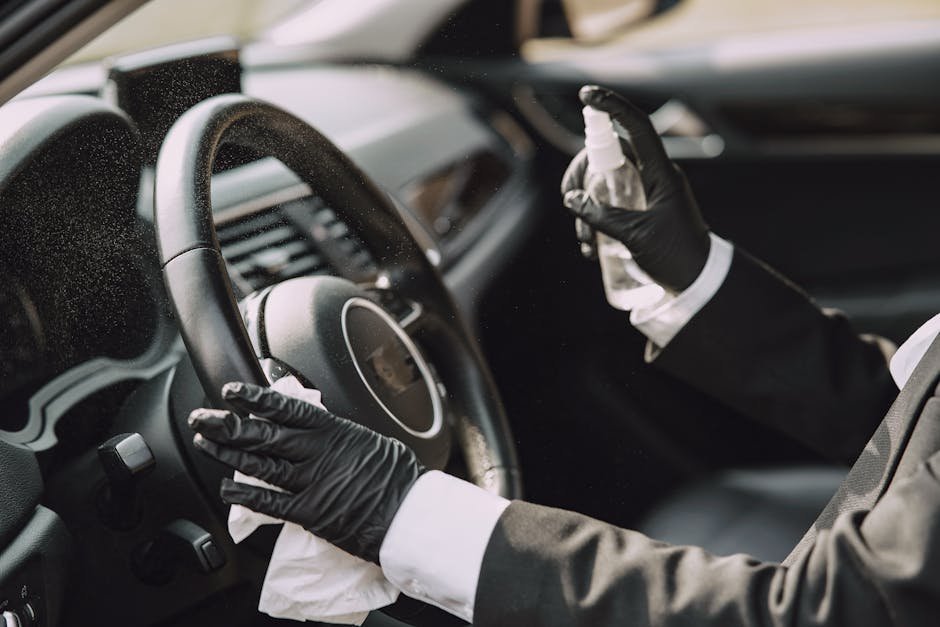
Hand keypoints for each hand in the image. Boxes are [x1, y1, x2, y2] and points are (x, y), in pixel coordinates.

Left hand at [188, 381, 425, 563]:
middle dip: (227, 424)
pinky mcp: (309, 512)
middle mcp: (318, 453)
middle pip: (263, 434)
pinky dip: (244, 493)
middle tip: (202, 417)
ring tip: (205, 444)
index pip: (286, 408)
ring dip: (227, 453)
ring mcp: (312, 482)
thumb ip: (337, 435)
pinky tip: (226, 487)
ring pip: (259, 464)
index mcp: (335, 430)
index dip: (255, 399)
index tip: (232, 391)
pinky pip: (268, 501)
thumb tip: (315, 429)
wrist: (409, 515)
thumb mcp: (368, 442)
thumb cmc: (396, 478)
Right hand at [561, 85, 710, 291]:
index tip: (586, 95)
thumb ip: (601, 215)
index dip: (612, 107)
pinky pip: (609, 204)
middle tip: (568, 198)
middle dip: (582, 176)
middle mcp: (654, 176)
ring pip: (605, 183)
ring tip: (585, 244)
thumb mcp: (635, 235)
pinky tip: (591, 248)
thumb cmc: (676, 255)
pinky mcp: (640, 210)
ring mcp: (647, 193)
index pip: (637, 127)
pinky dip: (594, 221)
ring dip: (586, 209)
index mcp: (661, 173)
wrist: (700, 280)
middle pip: (608, 156)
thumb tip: (573, 199)